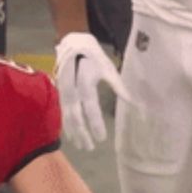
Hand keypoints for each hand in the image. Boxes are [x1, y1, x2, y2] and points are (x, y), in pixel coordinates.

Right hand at [54, 32, 131, 150]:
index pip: (90, 109)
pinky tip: (71, 135)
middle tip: (90, 148)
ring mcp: (64, 92)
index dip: (95, 124)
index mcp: (85, 83)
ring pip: (67, 116)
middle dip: (82, 133)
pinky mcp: (60, 93)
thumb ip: (118, 86)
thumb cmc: (93, 55)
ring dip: (74, 132)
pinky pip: (63, 112)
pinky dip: (67, 125)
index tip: (102, 138)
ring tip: (81, 146)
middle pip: (75, 117)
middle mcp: (72, 90)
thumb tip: (131, 102)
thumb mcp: (107, 68)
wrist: (72, 44)